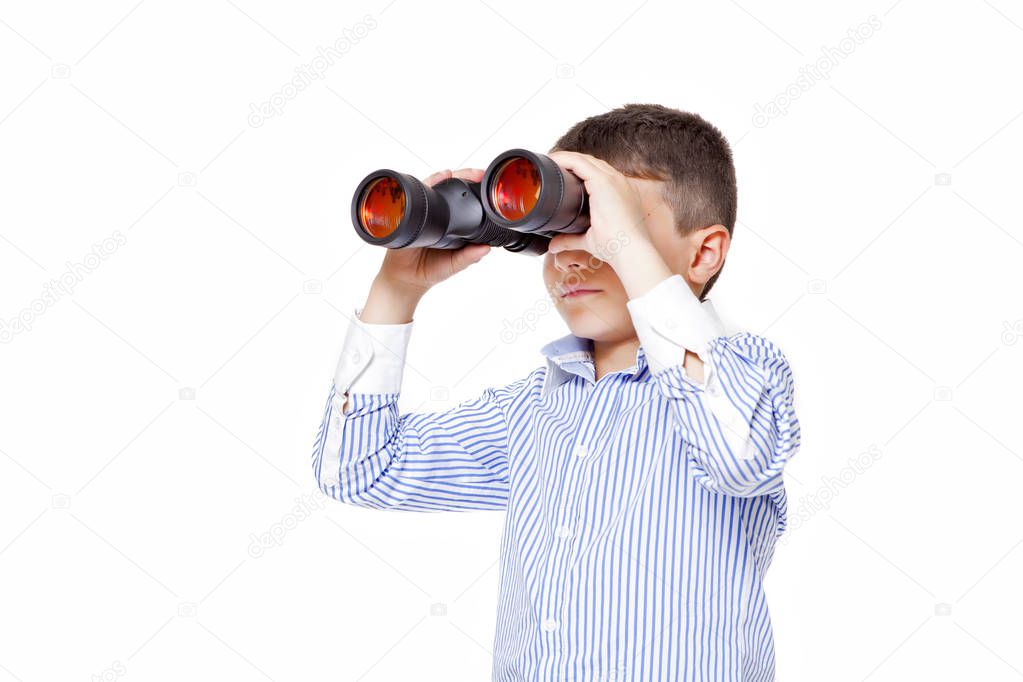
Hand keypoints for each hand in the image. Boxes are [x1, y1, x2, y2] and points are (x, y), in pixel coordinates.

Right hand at [374, 168, 491, 297]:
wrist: (404, 279)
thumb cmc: (430, 270)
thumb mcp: (453, 265)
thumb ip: (468, 258)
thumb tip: (486, 249)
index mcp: (452, 223)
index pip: (465, 202)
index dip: (475, 192)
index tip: (486, 186)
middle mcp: (438, 214)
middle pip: (451, 188)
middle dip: (464, 176)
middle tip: (476, 174)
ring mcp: (423, 211)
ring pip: (434, 187)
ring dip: (444, 177)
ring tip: (453, 173)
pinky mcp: (409, 213)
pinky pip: (417, 195)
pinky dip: (427, 184)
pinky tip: (436, 180)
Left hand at [545, 151, 671, 298]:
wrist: (632, 252)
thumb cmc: (618, 248)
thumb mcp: (590, 241)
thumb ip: (571, 240)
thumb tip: (553, 246)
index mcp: (619, 193)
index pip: (597, 173)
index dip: (578, 171)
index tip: (560, 176)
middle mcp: (618, 182)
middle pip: (591, 163)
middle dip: (570, 162)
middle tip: (550, 167)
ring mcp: (612, 180)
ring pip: (584, 160)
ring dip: (565, 158)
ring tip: (549, 162)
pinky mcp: (604, 181)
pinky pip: (579, 162)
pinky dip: (564, 159)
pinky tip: (553, 160)